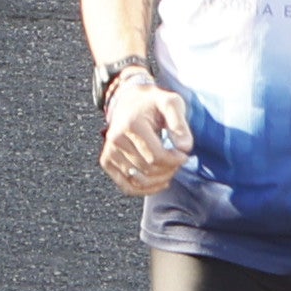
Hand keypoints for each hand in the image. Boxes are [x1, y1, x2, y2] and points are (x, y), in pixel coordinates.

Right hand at [99, 79, 195, 195]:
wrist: (129, 100)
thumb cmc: (152, 102)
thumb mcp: (171, 103)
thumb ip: (180, 123)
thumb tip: (184, 147)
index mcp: (131, 125)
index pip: (157, 156)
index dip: (176, 160)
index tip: (184, 154)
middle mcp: (116, 138)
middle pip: (149, 169)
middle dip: (169, 169)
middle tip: (177, 160)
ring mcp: (110, 150)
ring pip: (138, 180)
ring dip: (159, 179)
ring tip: (168, 169)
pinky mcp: (107, 160)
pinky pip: (126, 186)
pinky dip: (143, 190)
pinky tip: (158, 182)